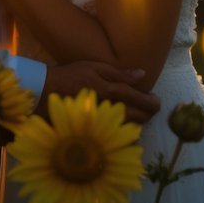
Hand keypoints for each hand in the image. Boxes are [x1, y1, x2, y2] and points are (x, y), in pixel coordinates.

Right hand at [41, 61, 160, 124]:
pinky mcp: (94, 131)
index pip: (139, 99)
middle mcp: (109, 109)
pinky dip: (123, 131)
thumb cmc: (72, 75)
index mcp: (111, 91)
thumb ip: (119, 72)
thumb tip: (142, 75)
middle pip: (138, 116)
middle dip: (148, 114)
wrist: (46, 92)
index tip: (156, 101)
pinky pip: (115, 135)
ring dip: (138, 123)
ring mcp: (102, 122)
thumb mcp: (95, 67)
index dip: (151, 102)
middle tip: (152, 109)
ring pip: (128, 127)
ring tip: (141, 116)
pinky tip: (125, 127)